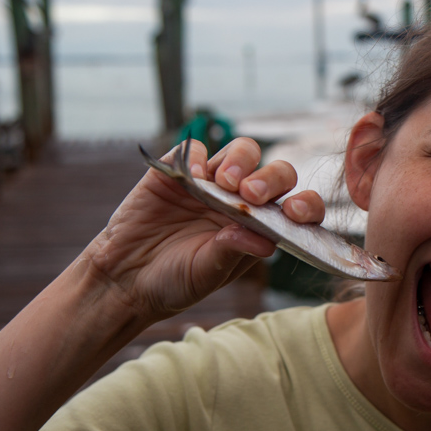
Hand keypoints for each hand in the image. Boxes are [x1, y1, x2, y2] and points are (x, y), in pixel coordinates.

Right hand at [82, 138, 324, 321]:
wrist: (125, 278)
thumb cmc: (174, 281)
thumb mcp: (207, 273)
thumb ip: (234, 252)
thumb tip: (266, 241)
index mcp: (260, 227)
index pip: (297, 208)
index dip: (305, 205)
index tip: (294, 212)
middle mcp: (242, 201)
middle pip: (275, 173)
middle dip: (271, 178)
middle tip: (251, 196)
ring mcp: (212, 183)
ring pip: (243, 152)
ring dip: (240, 161)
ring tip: (224, 183)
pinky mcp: (178, 171)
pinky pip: (195, 149)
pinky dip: (197, 155)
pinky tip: (191, 175)